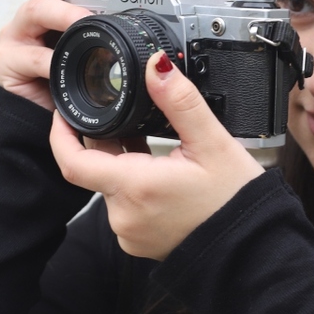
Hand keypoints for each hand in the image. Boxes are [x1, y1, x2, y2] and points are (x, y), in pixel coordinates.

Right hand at [0, 0, 132, 109]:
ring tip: (87, 19)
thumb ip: (124, 44)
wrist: (48, 120)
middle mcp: (39, 13)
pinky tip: (63, 63)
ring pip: (37, 9)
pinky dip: (49, 60)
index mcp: (62, 5)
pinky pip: (30, 56)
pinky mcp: (7, 61)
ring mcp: (20, 34)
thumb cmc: (76, 83)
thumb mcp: (102, 59)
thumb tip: (164, 43)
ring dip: (65, 13)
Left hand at [50, 52, 266, 260]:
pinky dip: (134, 185)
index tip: (63, 113)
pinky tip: (162, 174)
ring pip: (110, 186)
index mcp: (135, 188)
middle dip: (109, 142)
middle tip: (133, 120)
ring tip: (156, 147)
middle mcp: (123, 216)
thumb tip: (156, 65)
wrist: (253, 248)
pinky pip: (124, 205)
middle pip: (94, 169)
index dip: (61, 134)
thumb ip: (179, 101)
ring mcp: (129, 233)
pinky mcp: (139, 241)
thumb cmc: (235, 201)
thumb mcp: (212, 142)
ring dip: (124, 164)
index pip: (73, 161)